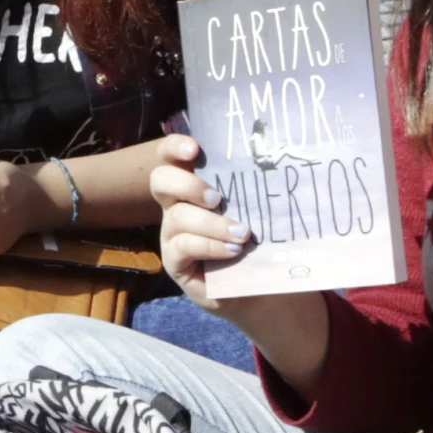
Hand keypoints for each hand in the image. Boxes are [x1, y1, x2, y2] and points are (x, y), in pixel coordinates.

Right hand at [151, 133, 245, 308]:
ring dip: (212, 224)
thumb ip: (253, 191)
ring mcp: (171, 234)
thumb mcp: (256, 212)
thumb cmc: (257, 243)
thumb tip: (271, 167)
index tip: (195, 149)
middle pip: (161, 180)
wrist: (257, 286)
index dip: (174, 147)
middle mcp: (176, 206)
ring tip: (242, 234)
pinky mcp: (174, 261)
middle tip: (216, 198)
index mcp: (192, 186)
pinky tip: (233, 250)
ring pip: (178, 217)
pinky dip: (210, 246)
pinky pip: (183, 246)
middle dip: (187, 184)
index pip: (171, 157)